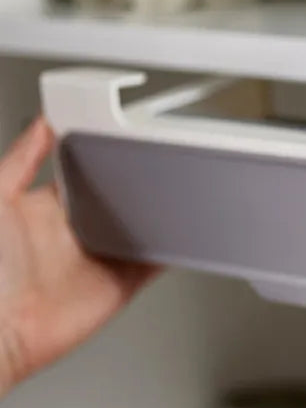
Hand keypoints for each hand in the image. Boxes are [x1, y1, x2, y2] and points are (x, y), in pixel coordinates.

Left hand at [0, 117, 158, 394]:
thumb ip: (21, 159)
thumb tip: (42, 122)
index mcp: (43, 209)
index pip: (84, 174)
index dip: (105, 157)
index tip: (126, 138)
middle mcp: (74, 233)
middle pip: (119, 199)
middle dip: (140, 184)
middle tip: (160, 165)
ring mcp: (99, 259)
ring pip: (141, 229)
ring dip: (159, 216)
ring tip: (180, 195)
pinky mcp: (120, 285)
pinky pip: (154, 264)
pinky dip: (172, 251)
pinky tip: (183, 235)